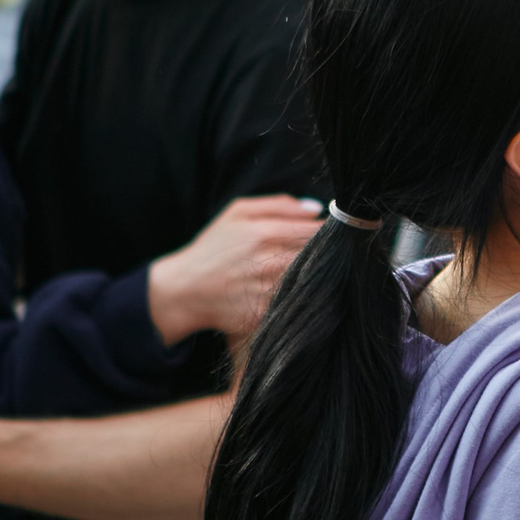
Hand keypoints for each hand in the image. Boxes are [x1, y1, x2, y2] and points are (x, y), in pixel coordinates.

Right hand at [148, 195, 325, 343]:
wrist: (184, 291)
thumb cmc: (213, 248)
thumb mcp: (237, 213)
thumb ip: (279, 205)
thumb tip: (316, 208)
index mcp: (263, 232)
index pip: (315, 230)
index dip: (330, 232)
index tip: (335, 233)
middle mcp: (268, 262)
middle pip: (317, 256)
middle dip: (326, 254)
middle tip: (328, 254)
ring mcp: (268, 290)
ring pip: (311, 281)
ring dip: (317, 276)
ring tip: (312, 272)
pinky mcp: (266, 314)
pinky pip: (296, 302)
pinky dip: (302, 297)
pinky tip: (297, 292)